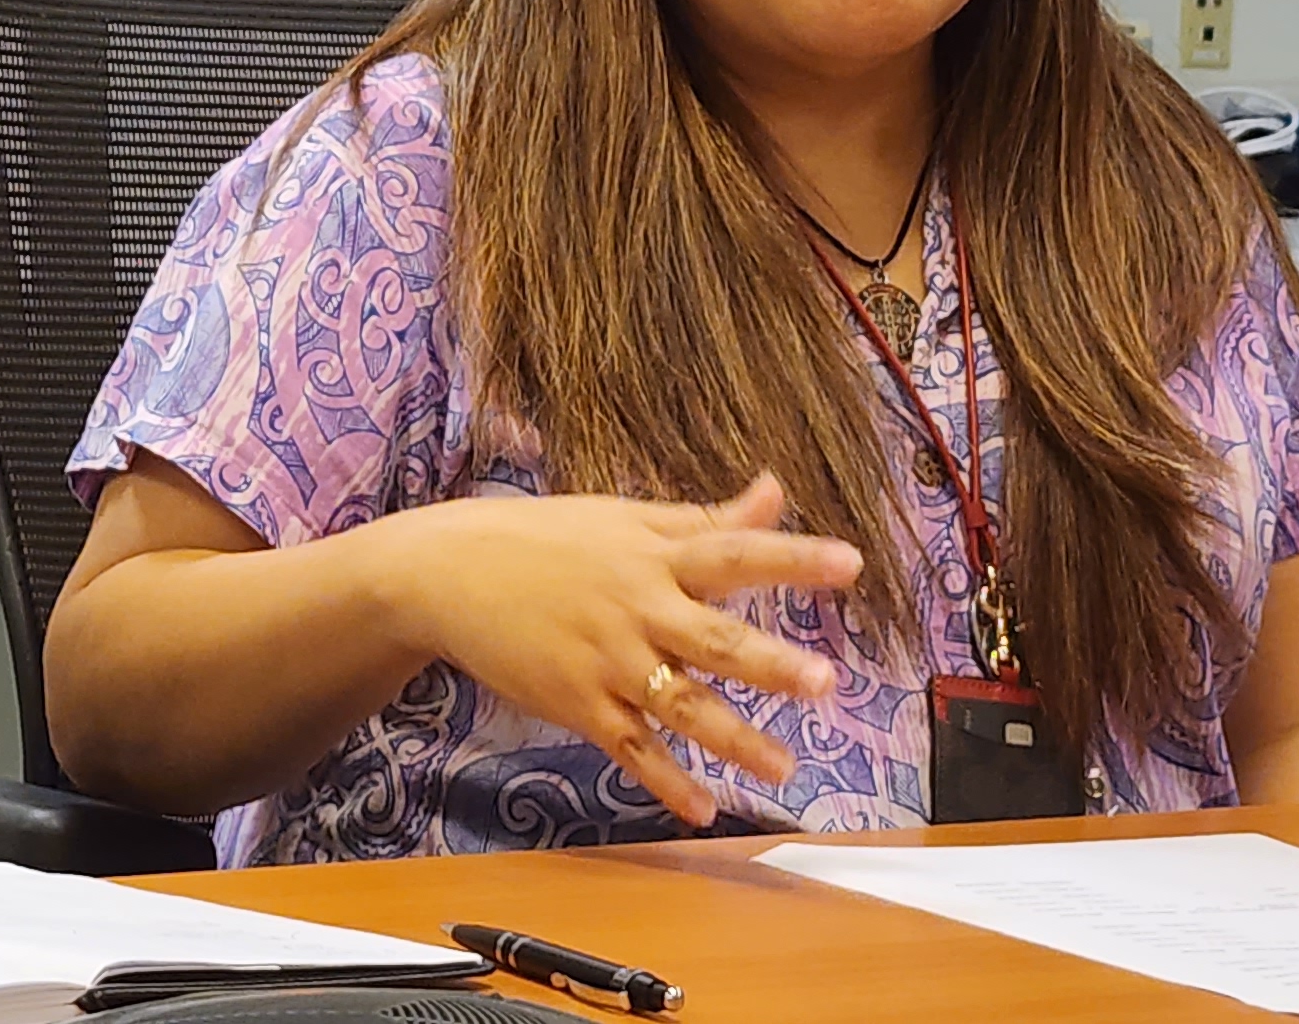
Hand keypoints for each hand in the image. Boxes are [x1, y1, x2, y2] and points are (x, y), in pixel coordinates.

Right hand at [379, 474, 860, 826]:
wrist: (448, 573)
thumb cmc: (545, 540)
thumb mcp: (625, 518)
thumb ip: (706, 517)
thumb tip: (777, 490)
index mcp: (654, 556)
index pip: (735, 553)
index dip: (793, 558)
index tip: (851, 564)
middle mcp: (637, 608)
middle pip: (713, 638)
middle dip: (768, 662)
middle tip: (822, 682)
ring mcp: (606, 661)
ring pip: (679, 704)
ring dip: (732, 739)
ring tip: (783, 768)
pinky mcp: (576, 703)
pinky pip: (629, 747)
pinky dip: (664, 780)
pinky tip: (703, 808)